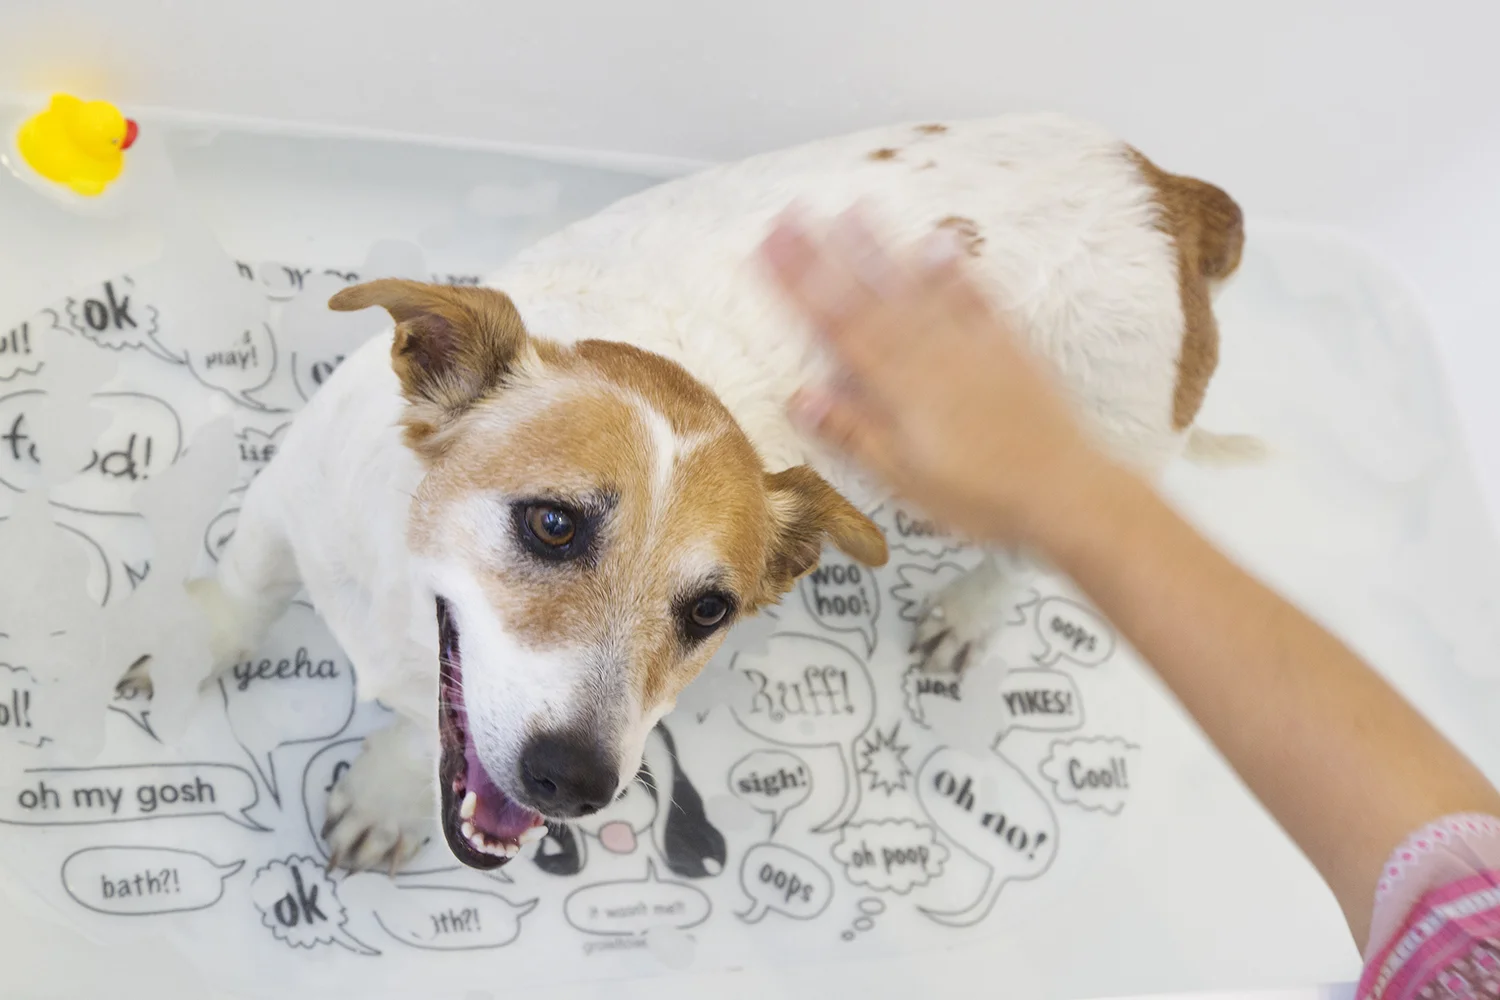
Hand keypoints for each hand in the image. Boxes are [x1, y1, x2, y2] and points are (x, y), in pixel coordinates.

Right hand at [758, 206, 1107, 546]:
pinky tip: (936, 241)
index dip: (797, 286)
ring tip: (852, 207)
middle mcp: (929, 355)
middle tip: (790, 212)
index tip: (767, 250)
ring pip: (915, 288)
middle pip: (866, 297)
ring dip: (881, 248)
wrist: (1067, 493)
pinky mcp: (1009, 346)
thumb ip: (854, 433)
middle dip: (823, 254)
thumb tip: (801, 396)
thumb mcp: (904, 480)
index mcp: (896, 388)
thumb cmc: (980, 499)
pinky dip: (954, 269)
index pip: (834, 327)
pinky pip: (976, 297)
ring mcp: (971, 345)